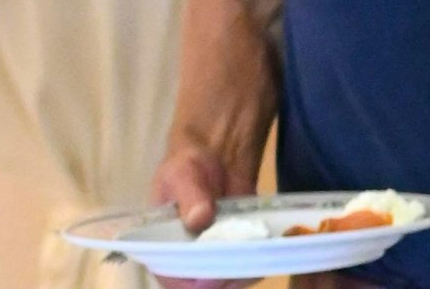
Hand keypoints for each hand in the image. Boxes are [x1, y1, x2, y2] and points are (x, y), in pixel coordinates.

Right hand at [150, 142, 258, 288]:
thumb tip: (199, 220)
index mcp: (161, 247)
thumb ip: (190, 197)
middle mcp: (184, 257)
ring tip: (260, 258)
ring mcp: (211, 253)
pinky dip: (255, 262)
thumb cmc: (188, 165)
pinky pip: (243, 263)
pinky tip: (268, 252)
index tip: (217, 274)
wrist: (216, 154)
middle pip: (202, 284)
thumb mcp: (182, 175)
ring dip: (243, 273)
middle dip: (224, 280)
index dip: (194, 281)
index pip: (172, 278)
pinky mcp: (234, 245)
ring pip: (225, 278)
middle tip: (246, 267)